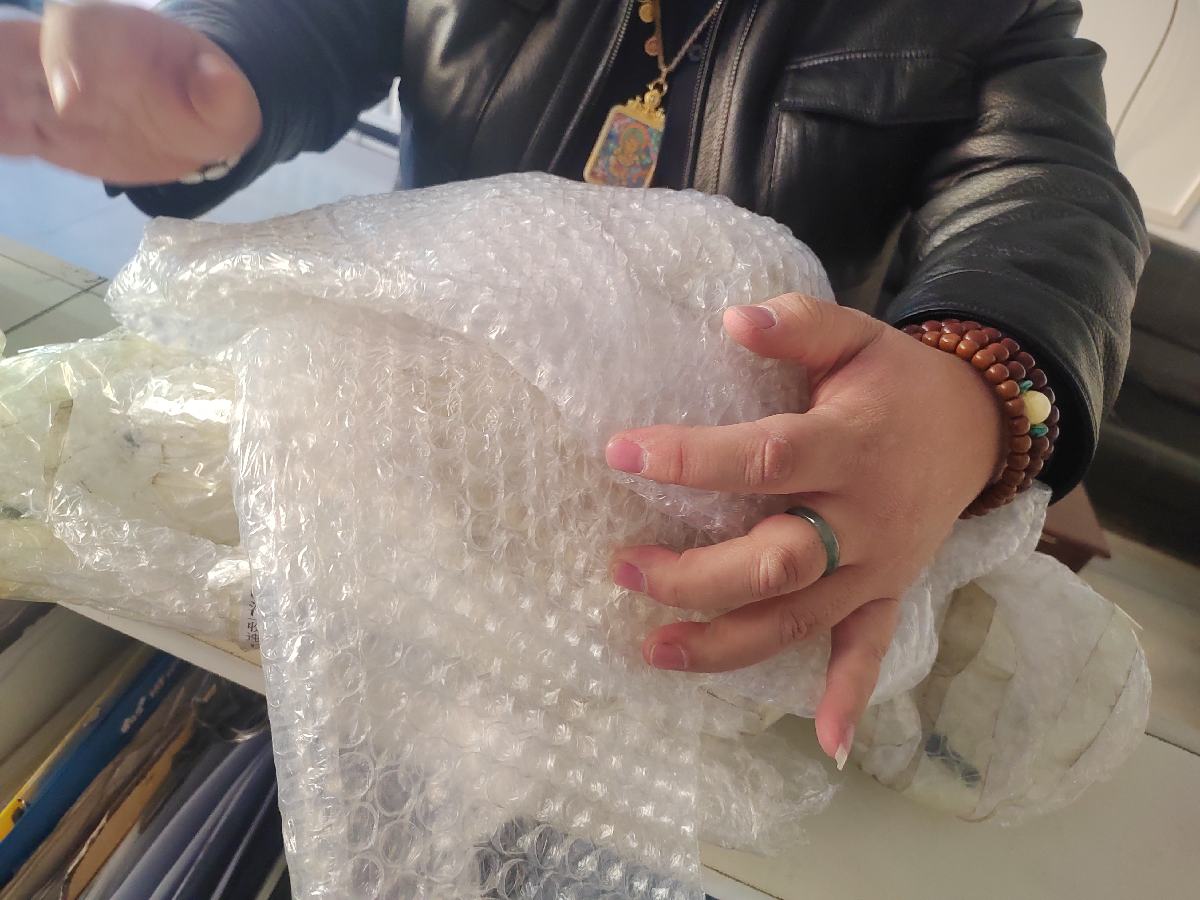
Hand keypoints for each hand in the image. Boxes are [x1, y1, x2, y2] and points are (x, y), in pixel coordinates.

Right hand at [0, 1, 260, 183]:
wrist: (195, 121)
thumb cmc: (210, 101)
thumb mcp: (229, 100)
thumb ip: (222, 92)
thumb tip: (219, 78)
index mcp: (114, 34)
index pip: (74, 31)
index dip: (66, 57)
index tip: (71, 98)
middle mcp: (71, 57)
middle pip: (15, 50)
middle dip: (4, 70)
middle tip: (10, 110)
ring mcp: (52, 95)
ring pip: (5, 87)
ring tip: (4, 127)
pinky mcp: (47, 132)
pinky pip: (12, 132)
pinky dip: (3, 136)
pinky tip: (4, 142)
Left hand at [605, 294, 1005, 765]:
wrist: (979, 425)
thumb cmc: (897, 381)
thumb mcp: (857, 336)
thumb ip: (800, 327)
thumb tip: (733, 317)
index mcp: (849, 445)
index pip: (765, 459)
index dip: (692, 459)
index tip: (621, 453)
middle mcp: (864, 517)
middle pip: (777, 560)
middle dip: (695, 574)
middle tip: (623, 567)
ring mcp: (879, 565)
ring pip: (800, 617)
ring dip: (727, 641)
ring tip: (654, 650)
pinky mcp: (890, 592)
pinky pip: (871, 648)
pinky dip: (851, 694)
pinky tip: (827, 742)